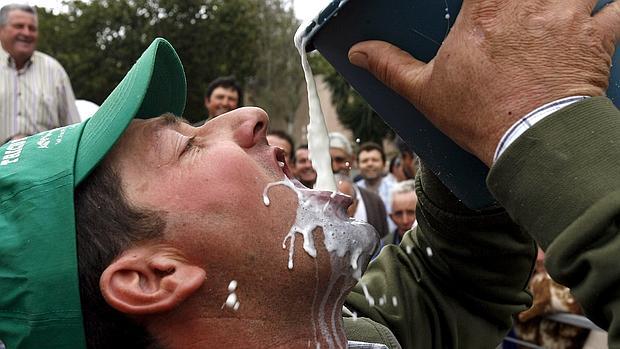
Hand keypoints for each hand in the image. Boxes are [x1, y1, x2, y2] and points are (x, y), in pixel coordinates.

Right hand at [348, 0, 619, 164]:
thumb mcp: (424, 92)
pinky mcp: (599, 37)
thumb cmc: (479, 115)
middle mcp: (527, 1)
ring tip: (560, 5)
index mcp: (485, 8)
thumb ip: (389, 65)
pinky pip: (619, 11)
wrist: (531, 143)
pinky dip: (616, 11)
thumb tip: (356, 52)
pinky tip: (608, 13)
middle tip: (524, 3)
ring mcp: (568, 15)